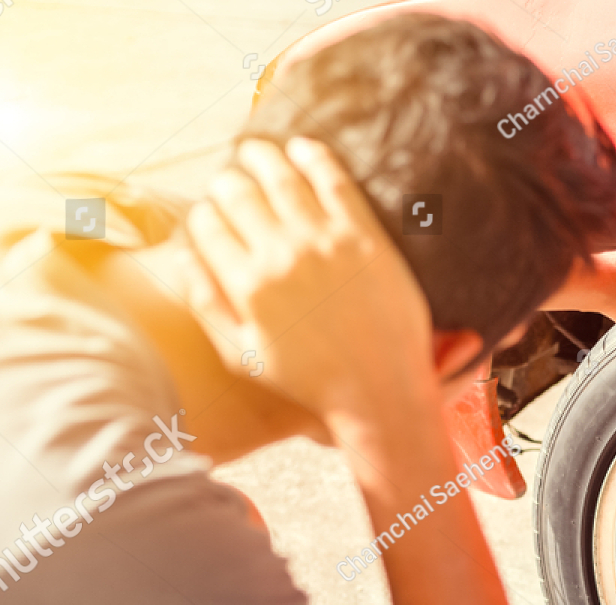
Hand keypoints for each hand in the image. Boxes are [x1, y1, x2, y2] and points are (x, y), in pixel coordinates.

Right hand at [182, 137, 434, 422]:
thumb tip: (181, 254)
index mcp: (247, 284)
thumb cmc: (309, 380)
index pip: (207, 225)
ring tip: (255, 151)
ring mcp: (324, 243)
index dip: (203, 213)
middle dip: (226, 181)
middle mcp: (281, 256)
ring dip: (262, 156)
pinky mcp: (365, 237)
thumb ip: (206, 303)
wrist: (379, 389)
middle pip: (239, 194)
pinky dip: (314, 157)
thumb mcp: (242, 354)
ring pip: (282, 178)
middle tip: (229, 180)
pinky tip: (302, 148)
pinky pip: (334, 180)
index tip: (209, 212)